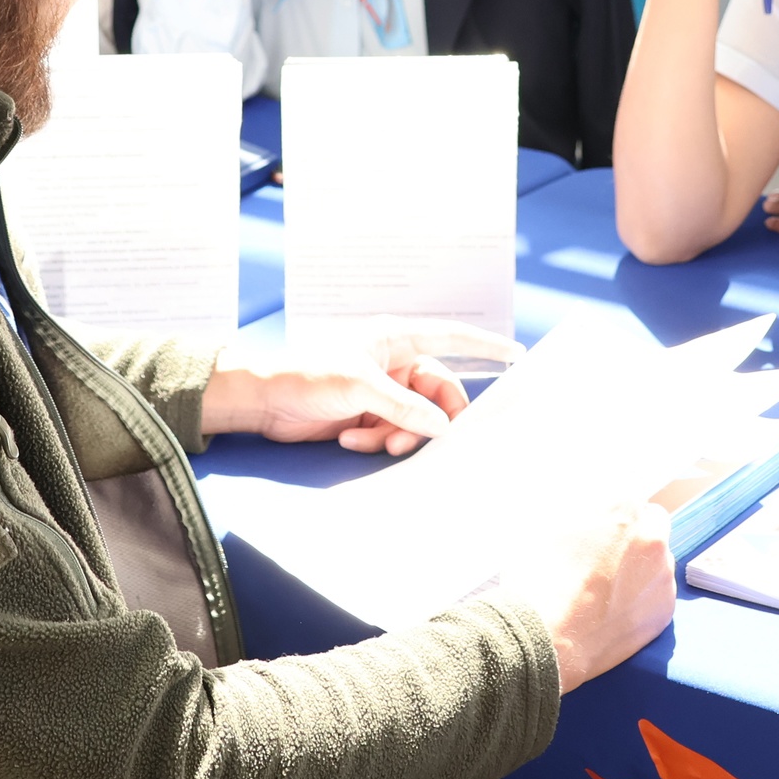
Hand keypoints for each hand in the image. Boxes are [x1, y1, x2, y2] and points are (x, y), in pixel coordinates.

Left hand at [199, 318, 521, 454]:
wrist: (263, 402)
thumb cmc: (307, 375)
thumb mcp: (361, 387)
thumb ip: (406, 407)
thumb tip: (444, 426)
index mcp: (395, 338)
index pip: (451, 338)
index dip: (485, 346)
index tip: (516, 355)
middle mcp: (393, 364)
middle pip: (438, 393)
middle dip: (431, 419)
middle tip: (435, 441)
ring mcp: (382, 393)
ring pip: (416, 420)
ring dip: (397, 435)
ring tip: (368, 439)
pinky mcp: (368, 417)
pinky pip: (392, 434)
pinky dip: (375, 441)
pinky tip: (349, 440)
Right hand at [500, 500, 675, 692]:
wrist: (548, 637)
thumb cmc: (539, 580)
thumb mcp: (548, 527)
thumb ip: (578, 513)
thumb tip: (588, 516)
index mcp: (623, 508)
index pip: (629, 499)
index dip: (613, 516)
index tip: (602, 531)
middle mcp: (652, 536)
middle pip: (653, 523)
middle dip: (637, 534)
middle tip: (609, 554)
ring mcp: (662, 574)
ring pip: (658, 561)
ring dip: (642, 566)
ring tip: (608, 588)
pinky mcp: (665, 608)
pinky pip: (658, 594)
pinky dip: (643, 597)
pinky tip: (615, 609)